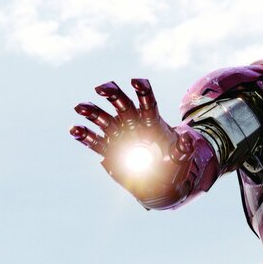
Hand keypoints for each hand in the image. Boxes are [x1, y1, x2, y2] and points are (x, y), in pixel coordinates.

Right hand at [70, 79, 193, 206]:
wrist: (160, 182)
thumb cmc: (172, 165)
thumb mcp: (181, 157)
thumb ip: (183, 149)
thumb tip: (188, 140)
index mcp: (152, 121)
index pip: (147, 102)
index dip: (142, 91)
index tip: (135, 81)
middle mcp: (133, 123)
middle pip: (122, 104)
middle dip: (112, 94)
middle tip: (101, 88)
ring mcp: (120, 134)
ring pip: (104, 119)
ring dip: (92, 112)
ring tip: (80, 107)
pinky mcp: (109, 149)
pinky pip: (95, 141)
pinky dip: (85, 136)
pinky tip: (74, 129)